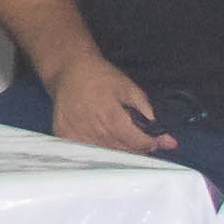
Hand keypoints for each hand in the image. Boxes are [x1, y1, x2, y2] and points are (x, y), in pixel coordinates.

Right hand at [44, 58, 177, 156]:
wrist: (69, 70)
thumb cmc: (100, 76)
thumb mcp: (127, 85)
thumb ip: (143, 105)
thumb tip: (157, 123)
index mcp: (111, 116)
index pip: (137, 141)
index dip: (151, 143)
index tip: (159, 142)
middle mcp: (94, 129)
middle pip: (124, 151)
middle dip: (139, 148)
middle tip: (144, 142)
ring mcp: (78, 135)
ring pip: (106, 154)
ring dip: (120, 151)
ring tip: (126, 142)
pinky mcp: (65, 136)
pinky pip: (86, 152)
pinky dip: (98, 151)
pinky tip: (105, 143)